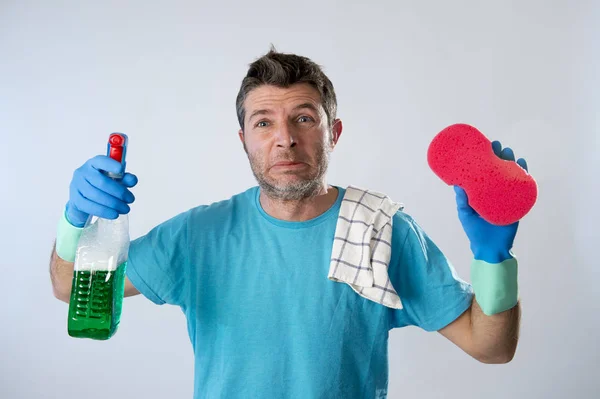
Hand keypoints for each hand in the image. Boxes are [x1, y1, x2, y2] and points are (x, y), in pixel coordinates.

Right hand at [65, 155, 137, 226]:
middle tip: (131, 199)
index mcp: (94, 163)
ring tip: (125, 209)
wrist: (84, 198)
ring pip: (97, 195)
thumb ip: (125, 178)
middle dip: (119, 192)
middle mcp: (83, 172)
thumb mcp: (115, 180)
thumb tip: (133, 180)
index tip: (121, 170)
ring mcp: (77, 185)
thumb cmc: (101, 186)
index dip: (111, 165)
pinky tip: (114, 214)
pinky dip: (104, 211)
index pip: (101, 161)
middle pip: (102, 182)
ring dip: (114, 204)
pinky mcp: (75, 199)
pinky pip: (90, 207)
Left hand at [454, 141, 527, 262]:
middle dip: (500, 156)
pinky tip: (523, 166)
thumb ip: (462, 200)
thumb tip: (456, 185)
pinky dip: (524, 176)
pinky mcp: (517, 203)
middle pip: (499, 169)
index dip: (485, 158)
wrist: (490, 248)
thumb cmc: (475, 231)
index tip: (484, 146)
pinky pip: (523, 187)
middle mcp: (495, 191)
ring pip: (512, 175)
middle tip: (497, 146)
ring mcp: (507, 196)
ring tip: (510, 153)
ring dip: (512, 162)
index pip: (485, 171)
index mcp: (483, 191)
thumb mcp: (465, 213)